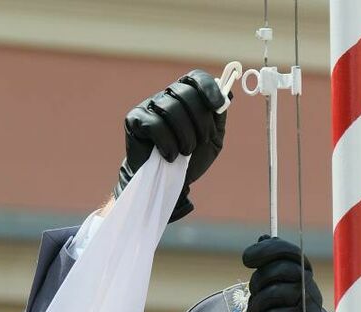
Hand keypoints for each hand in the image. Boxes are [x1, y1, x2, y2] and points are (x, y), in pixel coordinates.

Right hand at [114, 70, 227, 221]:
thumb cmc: (190, 160)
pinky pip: (155, 125)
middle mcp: (166, 97)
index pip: (195, 78)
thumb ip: (218, 117)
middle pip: (185, 93)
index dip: (208, 88)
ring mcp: (148, 106)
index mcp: (185, 97)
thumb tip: (226, 94)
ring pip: (171, 109)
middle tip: (203, 140)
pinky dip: (168, 144)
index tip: (217, 105)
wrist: (168, 183)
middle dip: (200, 120)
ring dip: (185, 136)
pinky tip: (169, 156)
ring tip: (185, 152)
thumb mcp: (212, 140)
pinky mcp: (134, 119)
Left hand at [243, 236, 327, 311]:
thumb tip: (265, 236)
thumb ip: (267, 267)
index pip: (290, 252)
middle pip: (284, 269)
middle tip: (254, 294)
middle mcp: (310, 289)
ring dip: (260, 305)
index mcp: (302, 277)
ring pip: (278, 292)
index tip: (246, 258)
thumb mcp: (264, 291)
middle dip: (261, 279)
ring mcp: (309, 309)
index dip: (268, 250)